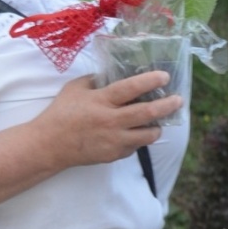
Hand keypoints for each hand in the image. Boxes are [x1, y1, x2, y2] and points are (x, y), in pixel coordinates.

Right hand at [30, 71, 182, 169]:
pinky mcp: (113, 155)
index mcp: (100, 101)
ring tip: (160, 121)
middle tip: (178, 100)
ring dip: (157, 127)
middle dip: (166, 106)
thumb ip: (95, 80)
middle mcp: (110, 121)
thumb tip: (114, 73)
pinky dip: (138, 140)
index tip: (165, 76)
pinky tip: (135, 133)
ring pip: (147, 136)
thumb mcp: (75, 89)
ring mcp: (113, 140)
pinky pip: (134, 147)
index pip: (130, 88)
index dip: (150, 81)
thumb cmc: (61, 113)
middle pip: (146, 114)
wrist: (49, 145)